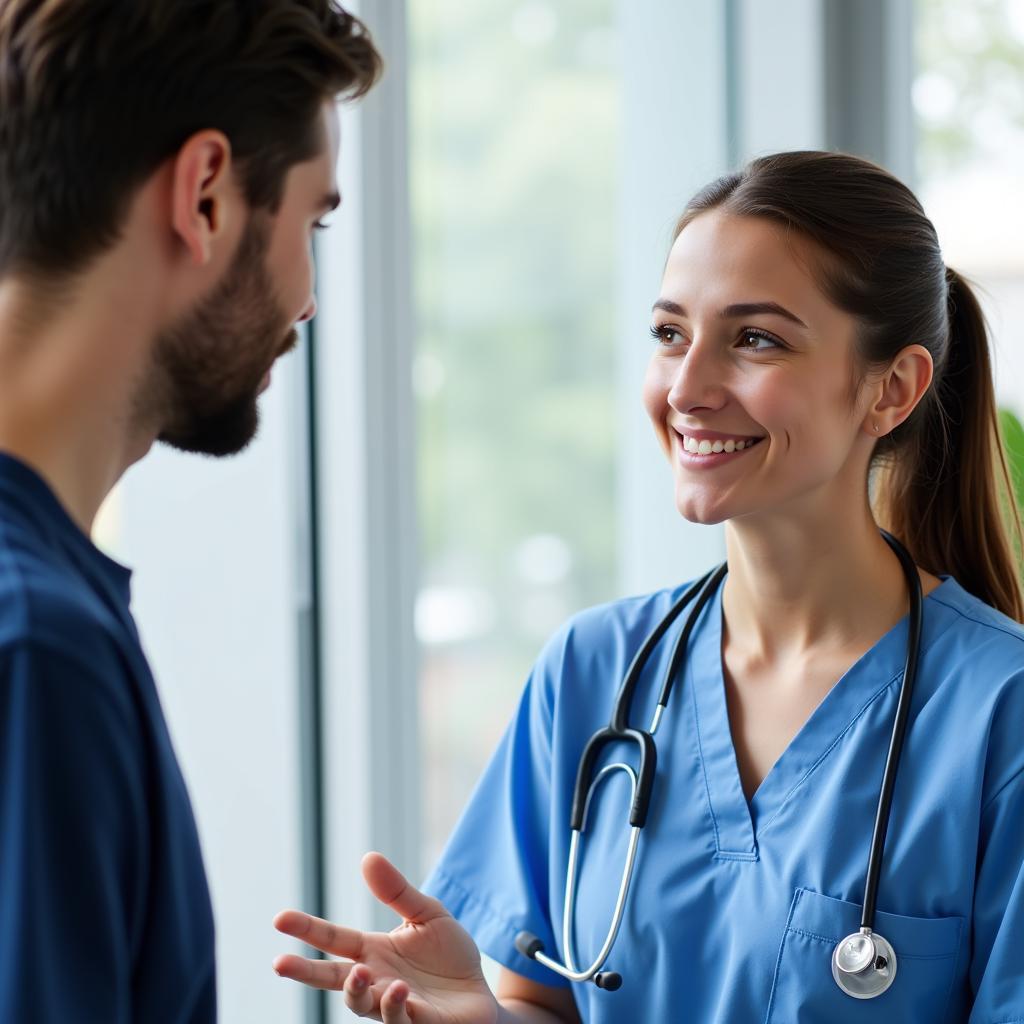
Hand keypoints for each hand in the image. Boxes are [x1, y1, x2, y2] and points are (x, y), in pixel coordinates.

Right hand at [273, 852, 498, 1022]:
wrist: (480, 990)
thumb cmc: (448, 954)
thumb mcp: (427, 913)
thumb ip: (397, 891)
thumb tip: (367, 857)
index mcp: (374, 952)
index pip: (334, 940)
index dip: (307, 930)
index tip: (279, 918)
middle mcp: (377, 981)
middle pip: (334, 979)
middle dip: (305, 973)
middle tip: (280, 963)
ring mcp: (395, 1005)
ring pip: (362, 1006)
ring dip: (357, 991)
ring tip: (362, 972)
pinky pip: (399, 1021)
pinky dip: (394, 1007)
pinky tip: (398, 991)